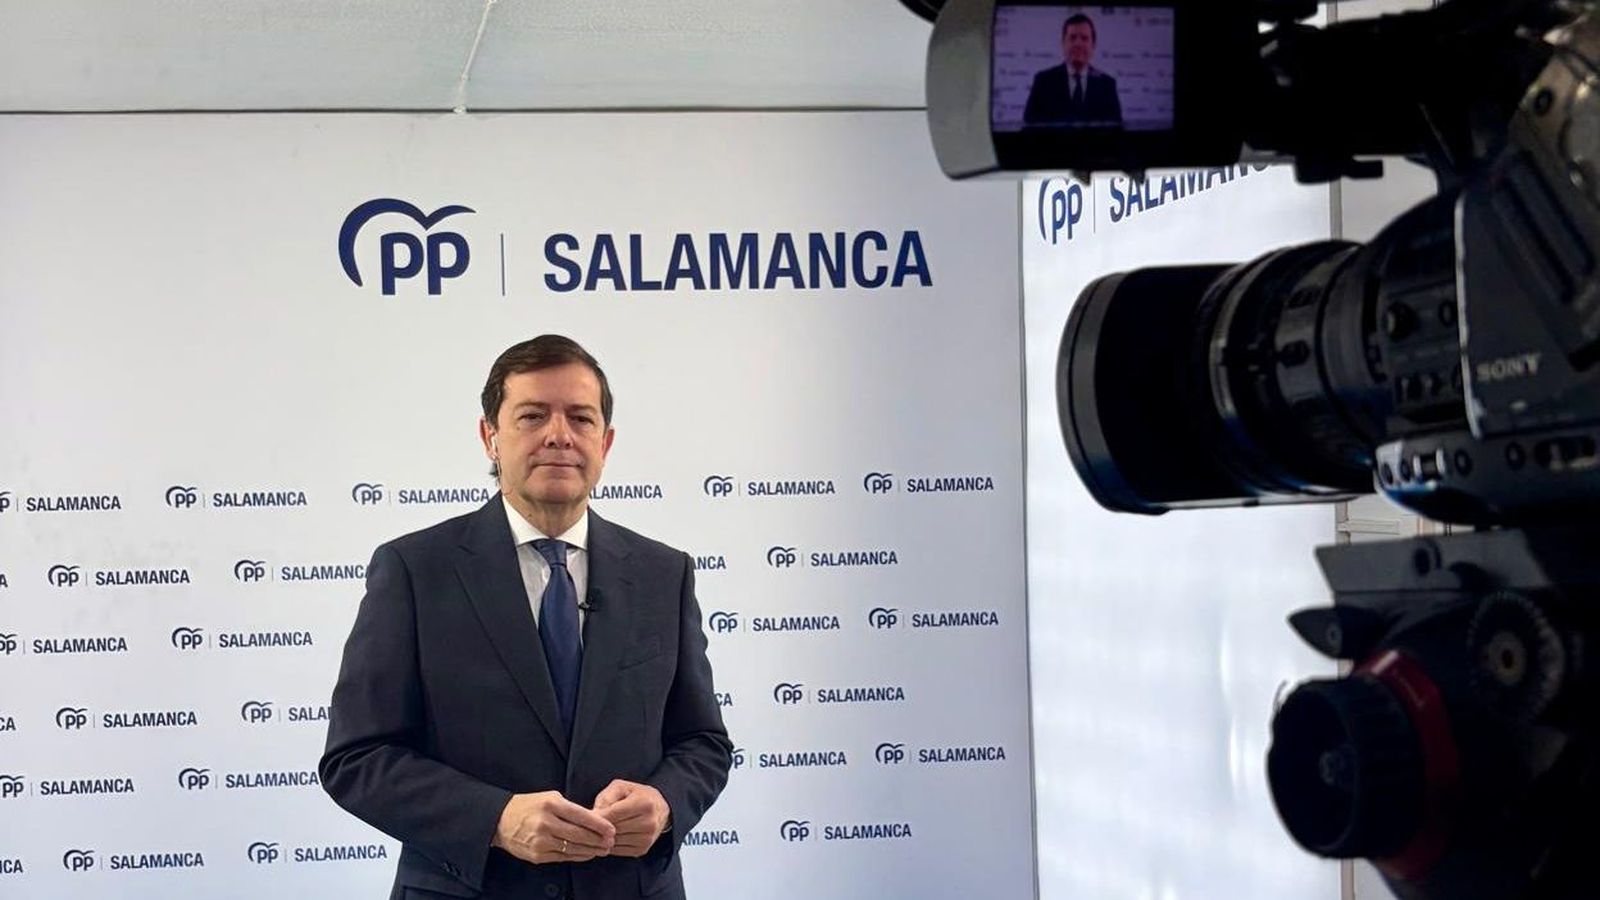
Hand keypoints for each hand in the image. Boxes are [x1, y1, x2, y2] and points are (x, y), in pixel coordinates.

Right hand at [494, 791, 615, 864]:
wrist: (501, 821)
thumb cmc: (529, 806)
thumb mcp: (549, 798)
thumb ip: (570, 808)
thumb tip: (594, 820)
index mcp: (551, 805)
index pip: (582, 816)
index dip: (599, 825)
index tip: (612, 830)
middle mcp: (546, 823)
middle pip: (580, 835)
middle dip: (598, 840)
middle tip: (611, 842)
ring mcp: (541, 841)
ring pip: (573, 848)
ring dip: (591, 850)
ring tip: (602, 849)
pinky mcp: (537, 855)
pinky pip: (563, 857)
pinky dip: (577, 856)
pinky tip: (586, 854)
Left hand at [592, 779, 670, 857]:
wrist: (659, 809)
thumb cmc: (636, 795)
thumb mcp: (622, 787)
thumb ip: (607, 797)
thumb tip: (594, 815)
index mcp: (644, 804)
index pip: (614, 814)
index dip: (597, 816)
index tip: (585, 817)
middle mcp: (649, 823)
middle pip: (613, 829)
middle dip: (598, 828)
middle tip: (586, 825)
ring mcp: (647, 838)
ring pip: (614, 842)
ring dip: (602, 838)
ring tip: (594, 831)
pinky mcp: (643, 850)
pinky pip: (618, 851)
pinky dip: (609, 846)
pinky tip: (605, 838)